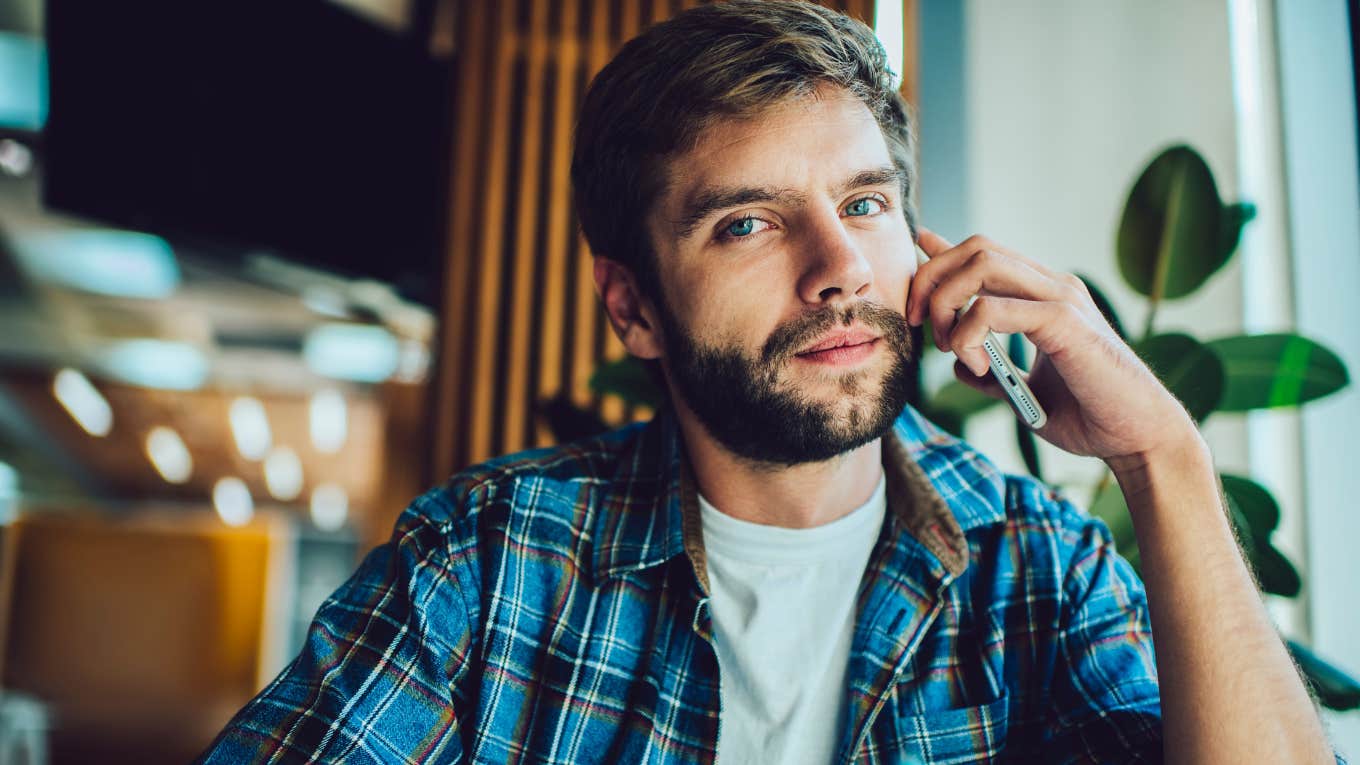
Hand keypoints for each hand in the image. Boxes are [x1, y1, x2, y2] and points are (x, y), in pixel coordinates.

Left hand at [906, 227, 1197, 468]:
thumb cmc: (1089, 416)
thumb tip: (958, 365)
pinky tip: (974, 364)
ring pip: (981, 264)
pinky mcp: (1064, 322)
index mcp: (1044, 296)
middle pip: (975, 248)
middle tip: (919, 324)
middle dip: (932, 280)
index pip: (985, 253)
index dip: (943, 253)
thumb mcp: (1024, 392)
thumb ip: (993, 372)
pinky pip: (994, 308)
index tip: (914, 270)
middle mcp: (1052, 286)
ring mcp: (1060, 299)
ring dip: (947, 302)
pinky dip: (970, 333)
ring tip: (950, 346)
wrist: (1136, 439)